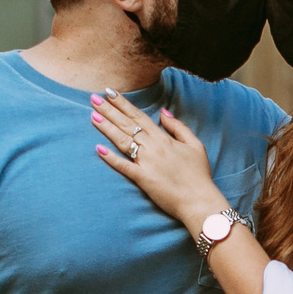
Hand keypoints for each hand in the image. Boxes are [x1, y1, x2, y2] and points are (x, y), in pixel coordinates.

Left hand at [91, 88, 223, 226]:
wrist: (199, 200)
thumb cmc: (199, 175)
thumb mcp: (195, 145)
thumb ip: (178, 127)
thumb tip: (163, 113)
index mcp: (164, 139)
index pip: (139, 117)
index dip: (124, 104)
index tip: (110, 92)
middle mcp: (153, 147)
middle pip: (127, 125)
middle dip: (109, 110)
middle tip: (94, 98)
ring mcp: (147, 163)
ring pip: (123, 141)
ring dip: (107, 128)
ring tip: (93, 115)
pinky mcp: (143, 179)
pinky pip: (124, 166)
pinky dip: (111, 158)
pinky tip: (98, 149)